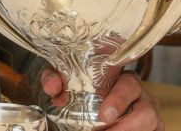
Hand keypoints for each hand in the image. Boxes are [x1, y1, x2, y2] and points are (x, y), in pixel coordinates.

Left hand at [41, 68, 163, 130]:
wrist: (92, 103)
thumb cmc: (83, 89)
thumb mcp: (67, 82)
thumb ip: (55, 79)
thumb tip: (52, 87)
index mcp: (125, 80)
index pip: (130, 84)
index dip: (119, 100)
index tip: (105, 115)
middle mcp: (142, 97)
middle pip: (147, 110)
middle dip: (128, 125)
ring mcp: (150, 114)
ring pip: (152, 124)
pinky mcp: (153, 128)